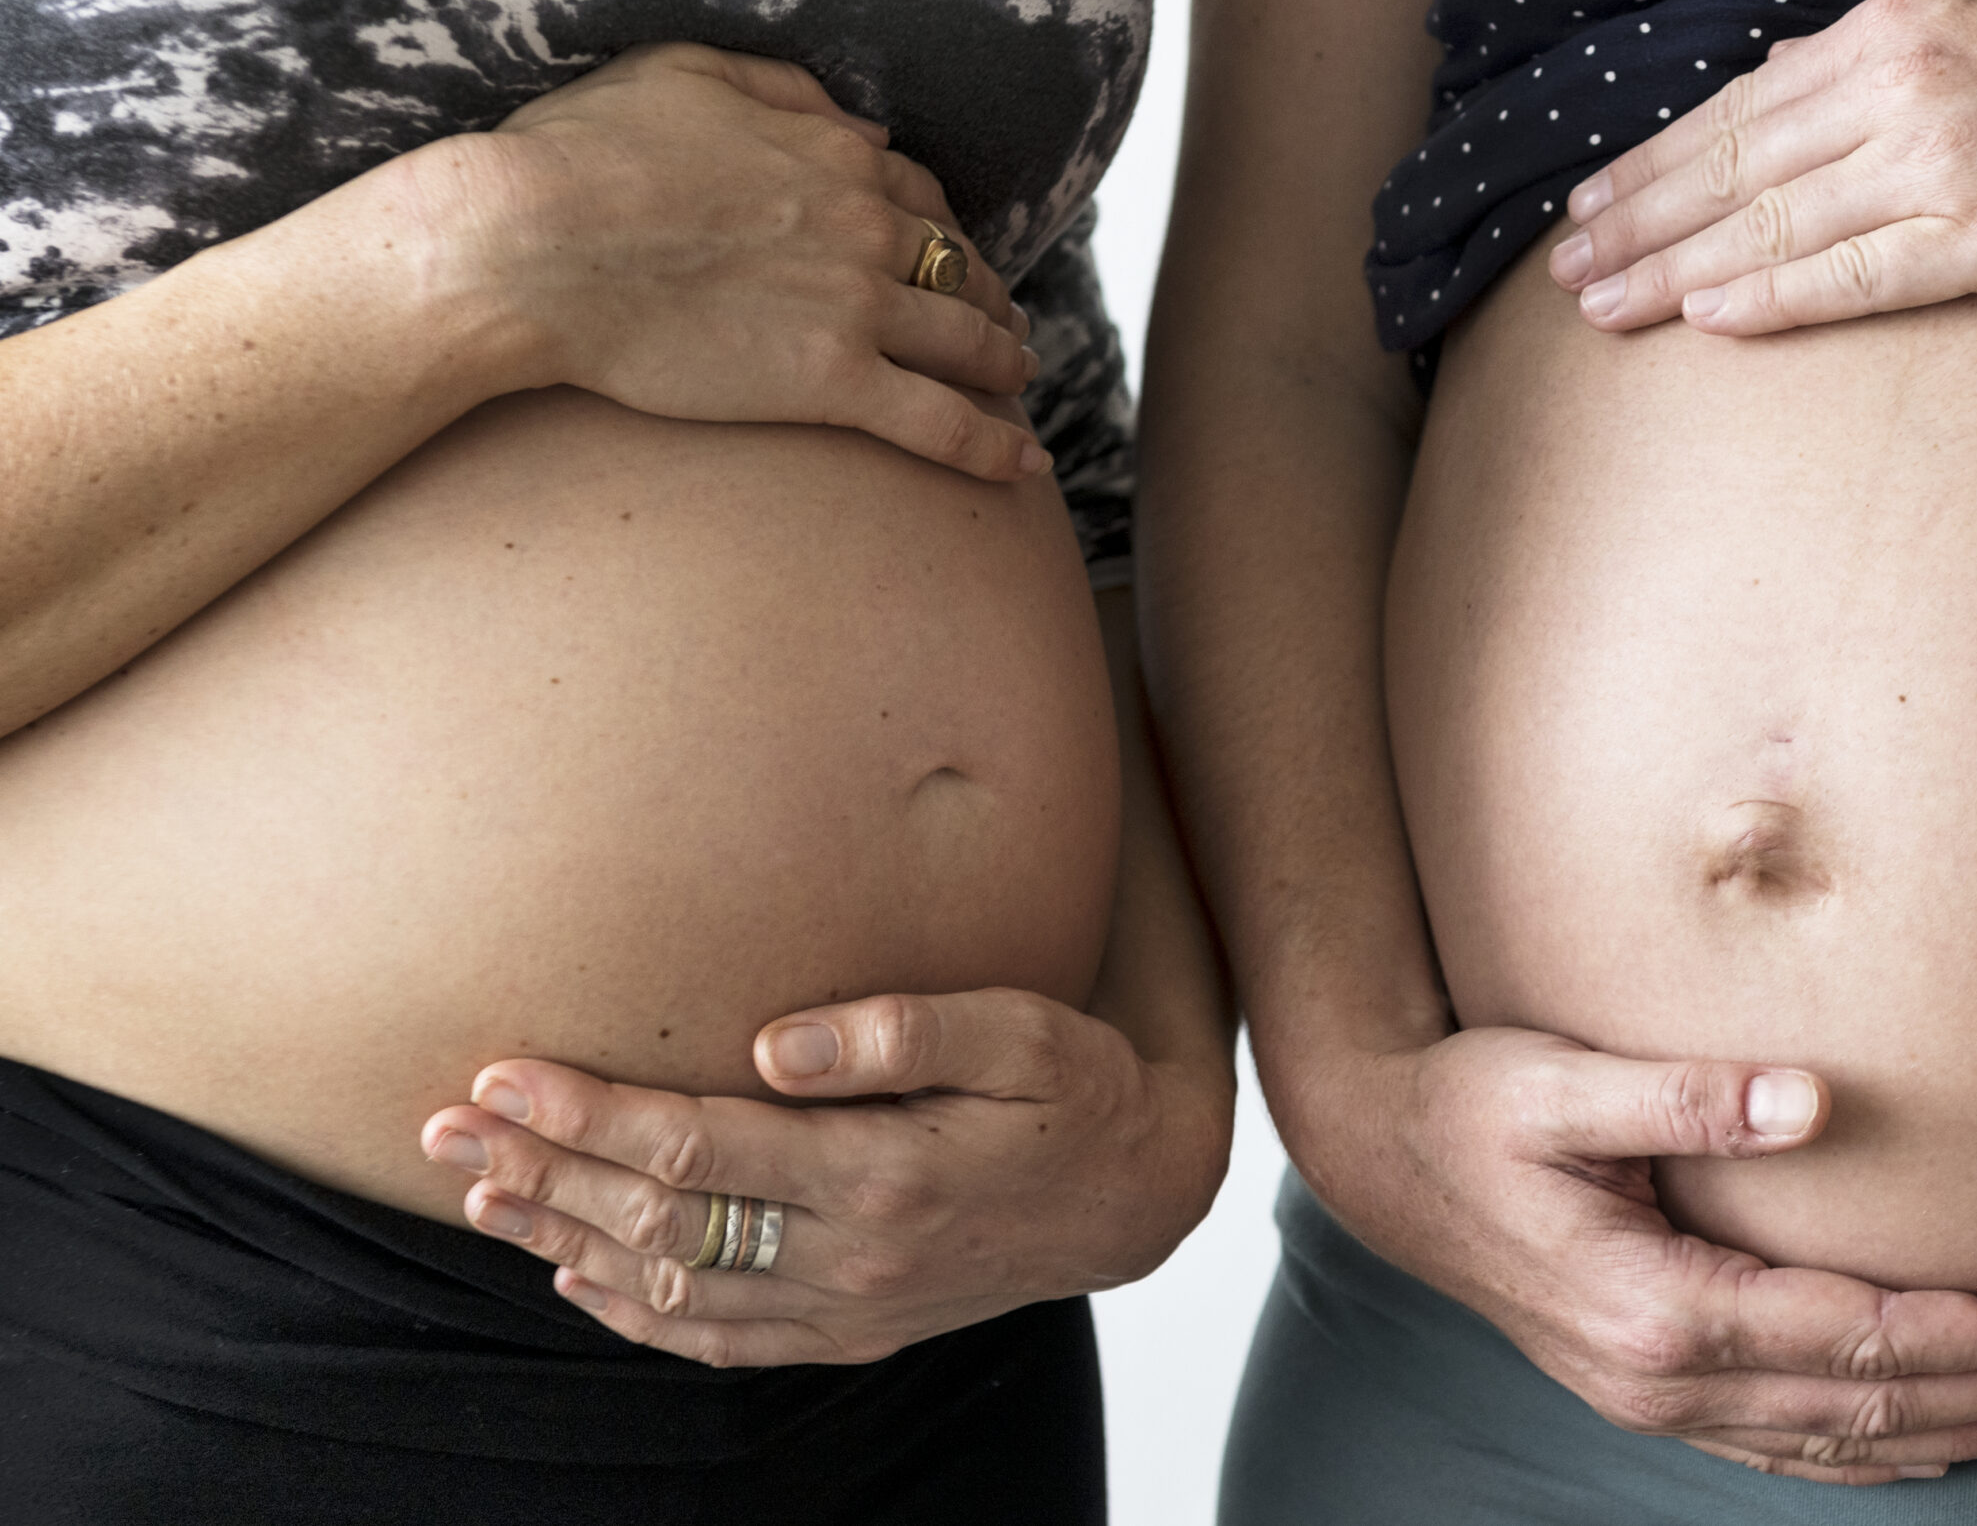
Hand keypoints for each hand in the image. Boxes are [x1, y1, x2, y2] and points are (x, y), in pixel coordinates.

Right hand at [419, 41, 1047, 478]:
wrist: (528, 246)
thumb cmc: (577, 155)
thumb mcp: (682, 74)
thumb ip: (785, 91)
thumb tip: (868, 127)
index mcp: (833, 155)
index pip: (921, 197)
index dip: (944, 229)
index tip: (950, 255)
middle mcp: (865, 227)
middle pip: (960, 268)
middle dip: (991, 297)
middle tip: (1004, 325)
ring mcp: (857, 307)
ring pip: (968, 342)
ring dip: (1006, 362)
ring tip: (1020, 382)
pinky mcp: (833, 383)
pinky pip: (941, 422)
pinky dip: (993, 445)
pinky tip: (1025, 464)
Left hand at [419, 988, 1232, 1367]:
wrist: (1139, 1196)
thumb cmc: (1077, 1089)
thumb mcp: (1021, 1030)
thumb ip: (904, 1028)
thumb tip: (777, 1039)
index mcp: (881, 1174)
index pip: (694, 1150)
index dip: (587, 1113)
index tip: (500, 1072)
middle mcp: (850, 1257)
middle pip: (656, 1223)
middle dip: (544, 1171)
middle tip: (444, 1130)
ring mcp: (846, 1307)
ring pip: (671, 1289)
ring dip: (564, 1242)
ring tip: (482, 1196)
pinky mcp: (852, 1331)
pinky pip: (720, 1339)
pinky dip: (635, 1317)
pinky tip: (576, 1281)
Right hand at [1283, 1026, 1976, 1484]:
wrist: (1381, 1158)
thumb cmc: (1469, 1105)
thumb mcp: (1562, 1083)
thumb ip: (1687, 1095)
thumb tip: (1813, 1098)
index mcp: (1656, 1307)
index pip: (1858, 1336)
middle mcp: (1660, 1379)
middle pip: (1869, 1405)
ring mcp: (1651, 1400)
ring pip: (1839, 1442)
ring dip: (1958, 1426)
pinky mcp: (1646, 1391)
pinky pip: (1787, 1446)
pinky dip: (1877, 1451)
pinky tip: (1936, 1440)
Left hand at [1548, 0, 1976, 335]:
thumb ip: (1898, 34)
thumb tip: (1798, 61)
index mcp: (1899, 28)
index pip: (1742, 106)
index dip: (1657, 158)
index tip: (1595, 200)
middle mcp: (1901, 91)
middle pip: (1733, 167)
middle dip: (1636, 220)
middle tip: (1564, 267)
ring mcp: (1942, 167)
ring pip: (1771, 225)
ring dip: (1673, 270)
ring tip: (1601, 307)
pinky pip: (1855, 277)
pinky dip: (1772, 296)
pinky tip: (1707, 318)